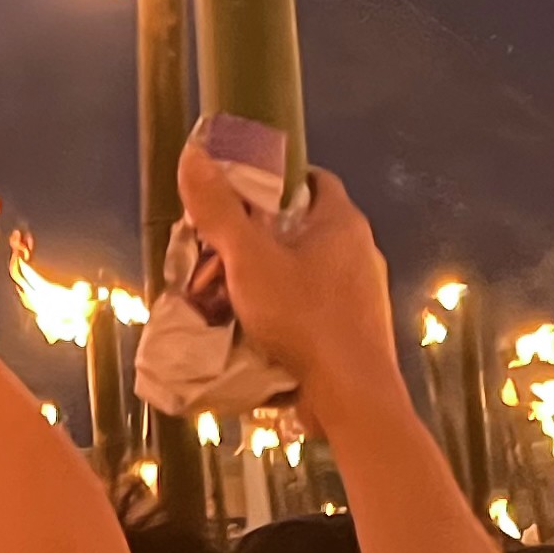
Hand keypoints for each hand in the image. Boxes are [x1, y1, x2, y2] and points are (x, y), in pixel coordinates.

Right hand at [172, 142, 397, 409]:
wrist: (352, 398)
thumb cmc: (304, 317)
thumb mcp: (249, 259)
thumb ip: (219, 209)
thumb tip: (192, 154)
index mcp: (342, 222)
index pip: (312, 180)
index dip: (273, 181)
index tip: (236, 196)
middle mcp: (359, 251)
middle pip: (299, 229)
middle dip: (255, 240)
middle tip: (216, 256)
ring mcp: (361, 294)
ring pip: (303, 272)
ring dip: (264, 280)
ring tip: (224, 297)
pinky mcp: (355, 331)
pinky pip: (312, 308)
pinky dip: (282, 312)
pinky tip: (252, 329)